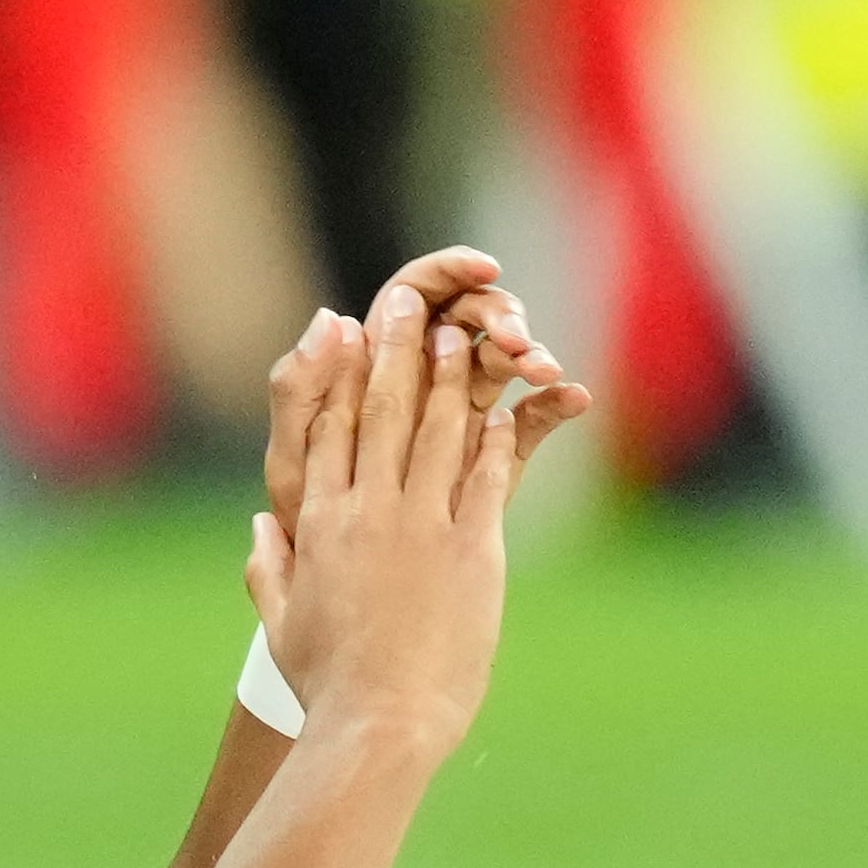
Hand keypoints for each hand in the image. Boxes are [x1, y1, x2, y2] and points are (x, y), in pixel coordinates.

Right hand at [245, 288, 587, 753]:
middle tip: (405, 303)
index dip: (336, 373)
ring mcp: (421, 527)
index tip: (341, 330)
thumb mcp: (283, 625)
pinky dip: (494, 439)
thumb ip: (268, 569)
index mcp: (320, 524)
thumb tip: (258, 529)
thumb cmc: (329, 687)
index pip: (327, 430)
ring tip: (462, 338)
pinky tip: (504, 408)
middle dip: (395, 350)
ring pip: (437, 432)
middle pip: (382, 412)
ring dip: (450, 379)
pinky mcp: (471, 551)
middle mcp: (368, 512)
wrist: (379, 723)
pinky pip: (485, 479)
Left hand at [259, 247, 588, 539]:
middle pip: (471, 319)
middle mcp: (422, 374)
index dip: (452, 269)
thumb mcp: (291, 455)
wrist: (343, 601)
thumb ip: (299, 389)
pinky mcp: (493, 453)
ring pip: (505, 363)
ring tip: (544, 369)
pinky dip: (553, 405)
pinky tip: (575, 398)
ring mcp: (461, 412)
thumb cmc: (303, 520)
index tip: (484, 266)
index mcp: (374, 355)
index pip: (418, 290)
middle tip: (517, 336)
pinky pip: (529, 419)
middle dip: (498, 318)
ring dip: (531, 357)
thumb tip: (332, 319)